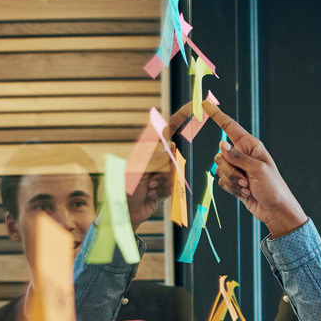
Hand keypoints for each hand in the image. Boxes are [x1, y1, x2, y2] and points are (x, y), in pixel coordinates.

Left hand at [127, 101, 195, 226]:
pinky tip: (151, 195)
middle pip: (174, 156)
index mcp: (146, 148)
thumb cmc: (125, 190)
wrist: (125, 214)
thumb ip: (156, 156)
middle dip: (164, 172)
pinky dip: (162, 192)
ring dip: (161, 184)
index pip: (167, 128)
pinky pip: (173, 186)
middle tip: (149, 182)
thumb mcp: (138, 169)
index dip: (181, 116)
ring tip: (148, 189)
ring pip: (175, 173)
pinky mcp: (164, 185)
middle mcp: (155, 157)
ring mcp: (161, 172)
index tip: (195, 106)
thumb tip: (172, 144)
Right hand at [207, 107, 310, 237]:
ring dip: (233, 181)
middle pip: (220, 155)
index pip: (230, 127)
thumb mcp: (257, 170)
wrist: (275, 210)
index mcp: (250, 146)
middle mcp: (242, 154)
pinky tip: (245, 192)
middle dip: (230, 170)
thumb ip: (238, 157)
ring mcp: (237, 168)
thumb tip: (221, 144)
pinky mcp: (233, 181)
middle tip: (246, 179)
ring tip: (248, 187)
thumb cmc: (273, 188)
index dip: (217, 115)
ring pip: (219, 169)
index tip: (205, 104)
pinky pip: (221, 181)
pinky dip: (232, 189)